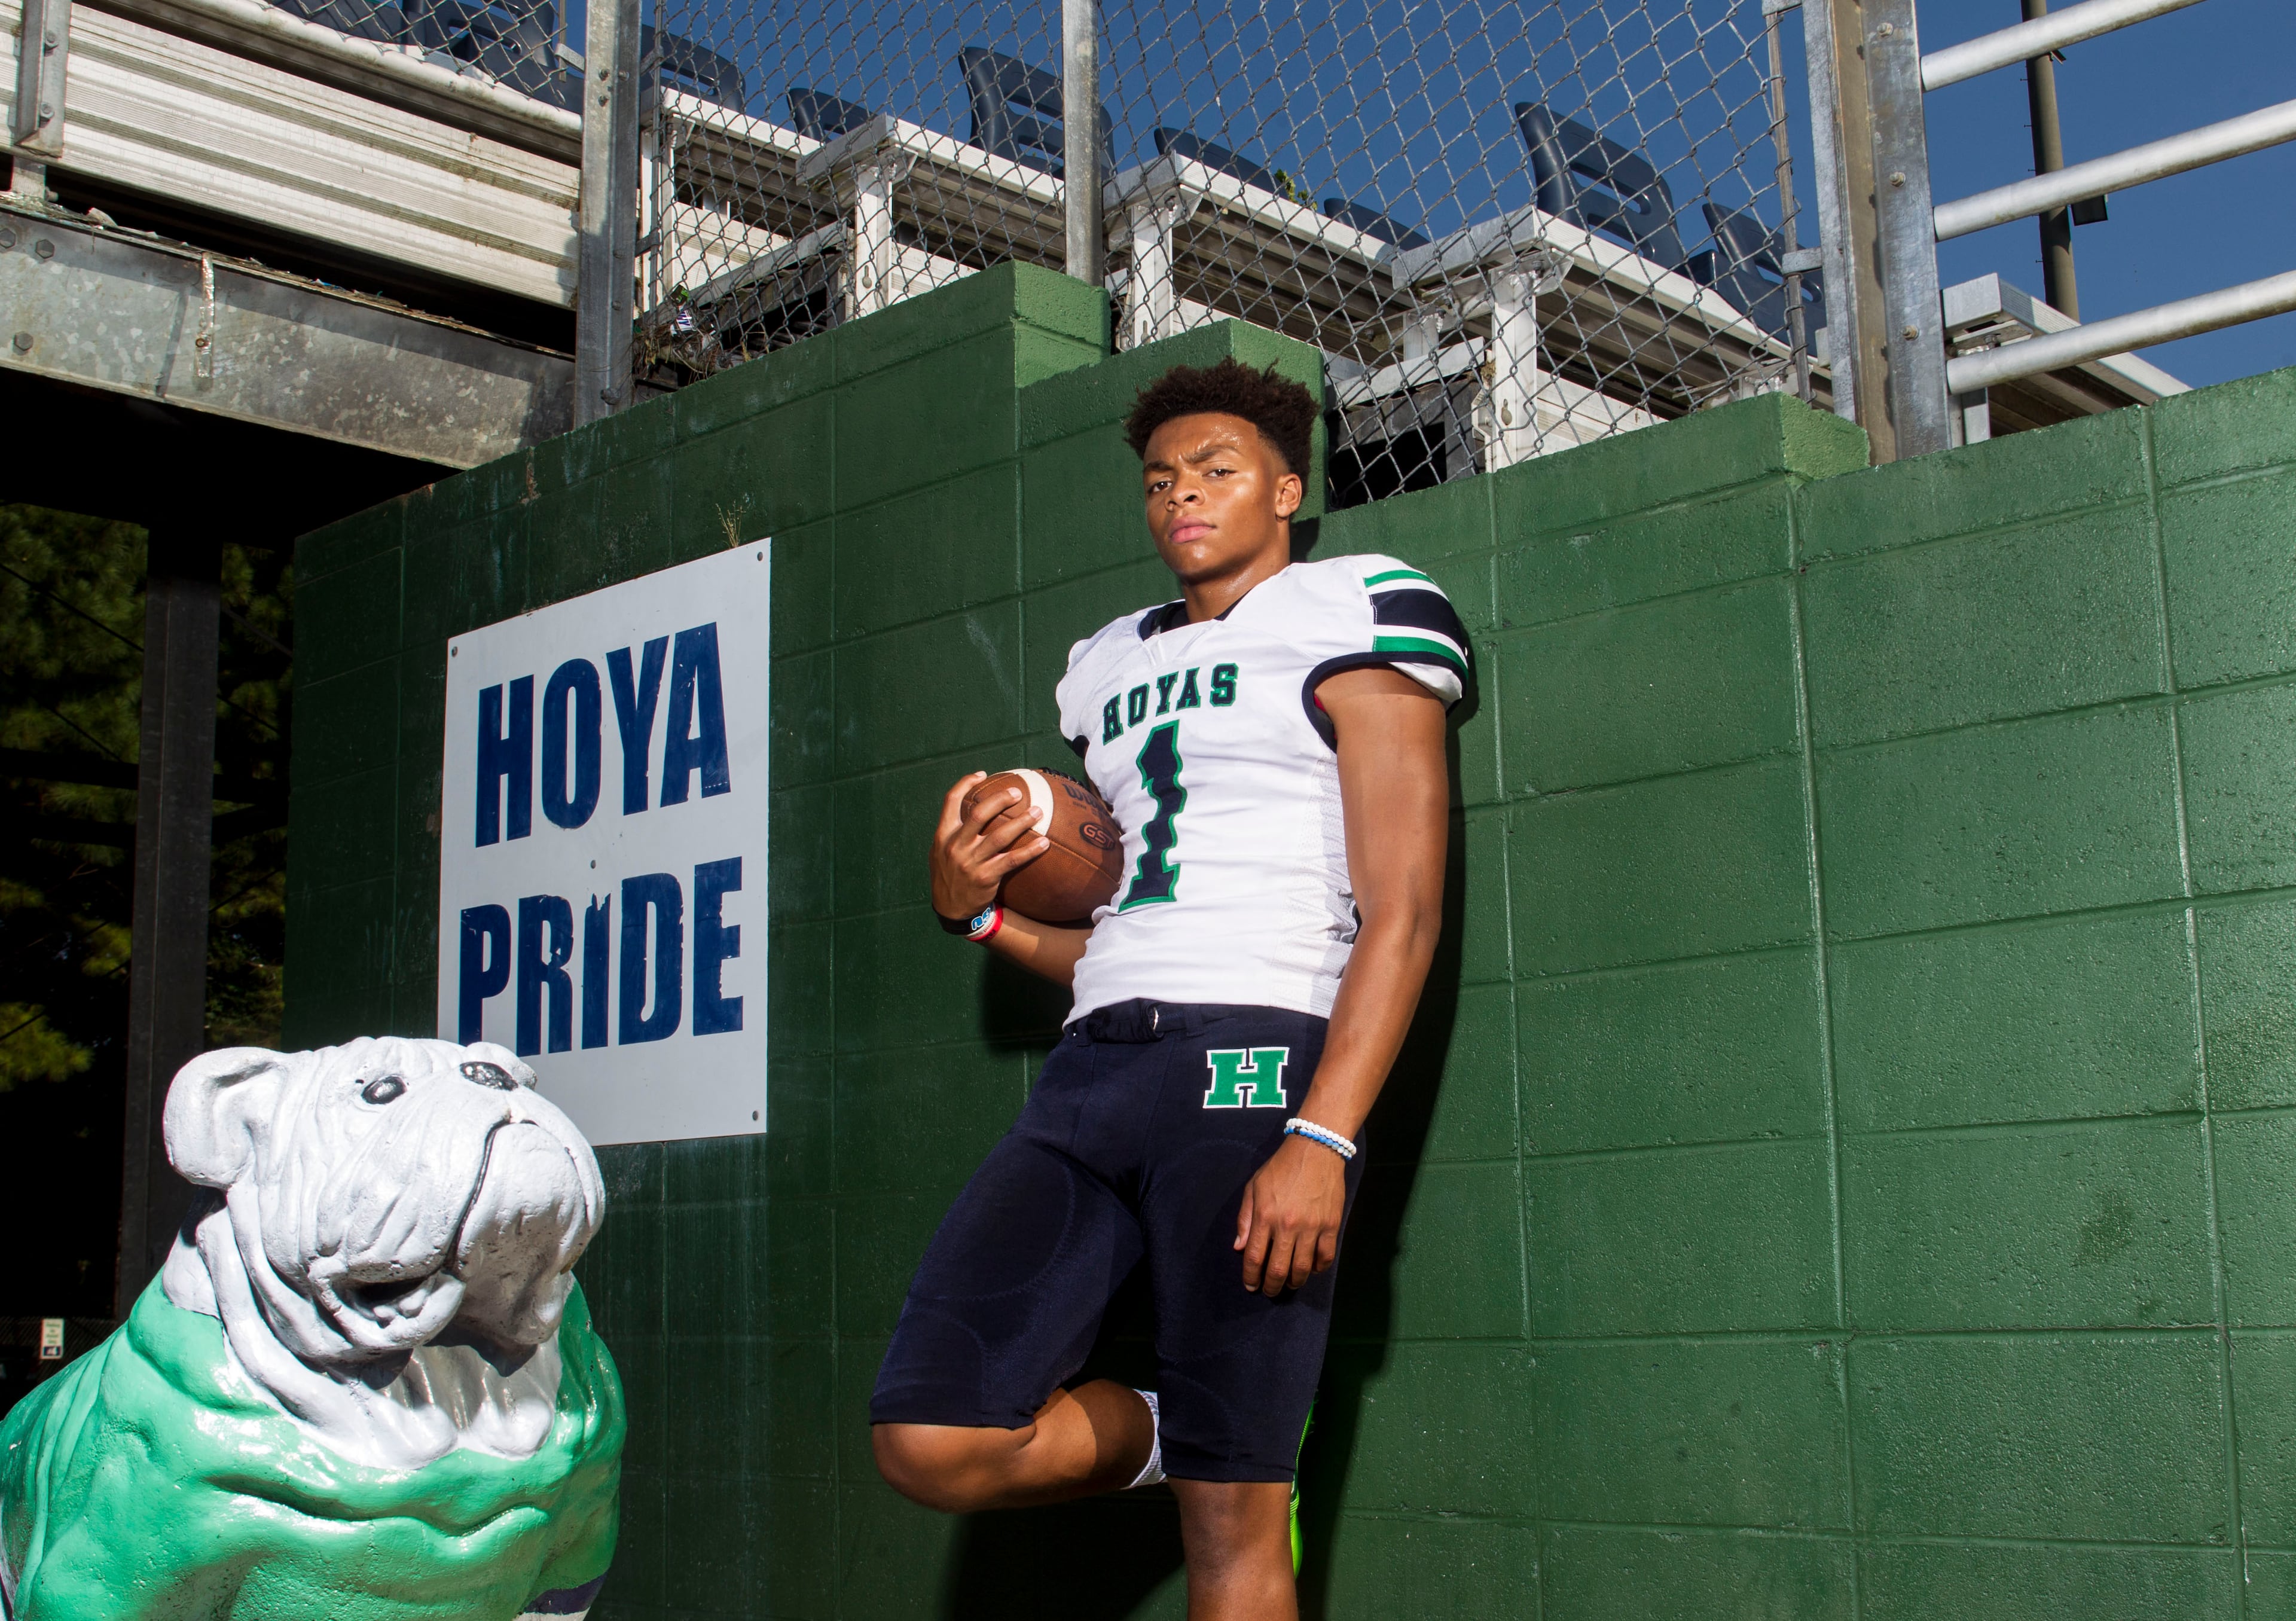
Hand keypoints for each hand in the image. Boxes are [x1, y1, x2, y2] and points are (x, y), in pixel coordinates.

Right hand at [930, 772, 1048, 919]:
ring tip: (1038, 811)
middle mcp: (956, 845)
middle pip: (979, 814)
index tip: (983, 774)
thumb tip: (976, 808)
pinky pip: (1012, 860)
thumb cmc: (950, 875)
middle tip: (1017, 792)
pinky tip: (1044, 844)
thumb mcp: (940, 851)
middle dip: (1000, 799)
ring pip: (1000, 836)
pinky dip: (1029, 851)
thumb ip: (955, 832)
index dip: (966, 784)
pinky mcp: (986, 877)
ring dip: (1021, 822)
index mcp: (943, 835)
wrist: (951, 909)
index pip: (951, 801)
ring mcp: (971, 862)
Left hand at [1234, 1135, 1346, 1295]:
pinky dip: (1318, 1268)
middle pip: (1278, 1269)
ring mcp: (1312, 1227)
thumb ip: (1245, 1218)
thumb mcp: (1254, 1186)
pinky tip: (1312, 1268)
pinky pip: (1326, 1257)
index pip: (1253, 1257)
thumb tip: (1239, 1247)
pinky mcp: (1331, 1226)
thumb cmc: (1280, 1168)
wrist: (1316, 1150)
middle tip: (1270, 1291)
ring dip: (1294, 1282)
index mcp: (1265, 1216)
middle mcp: (1287, 1225)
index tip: (1251, 1286)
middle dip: (1271, 1287)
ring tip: (1290, 1283)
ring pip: (1303, 1269)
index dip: (1250, 1277)